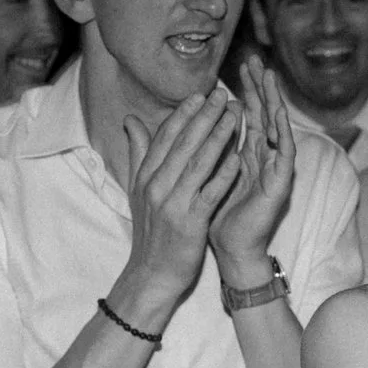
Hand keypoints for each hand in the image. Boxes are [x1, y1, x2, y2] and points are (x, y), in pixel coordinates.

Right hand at [117, 86, 239, 317]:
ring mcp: (173, 204)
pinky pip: (209, 193)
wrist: (151, 273)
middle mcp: (156, 185)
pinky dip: (222, 174)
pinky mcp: (189, 223)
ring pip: (197, 162)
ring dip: (217, 137)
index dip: (183, 114)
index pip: (165, 137)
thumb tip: (131, 120)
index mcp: (145, 176)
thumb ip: (138, 154)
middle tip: (221, 95)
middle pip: (182, 143)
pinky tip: (236, 157)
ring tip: (234, 116)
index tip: (199, 94)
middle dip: (203, 116)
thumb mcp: (138, 190)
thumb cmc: (150, 232)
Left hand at [213, 56, 301, 281]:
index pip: (245, 115)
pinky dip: (280, 134)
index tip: (236, 67)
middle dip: (259, 88)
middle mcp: (262, 158)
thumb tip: (183, 124)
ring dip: (274, 102)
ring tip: (269, 78)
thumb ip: (198, 148)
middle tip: (254, 61)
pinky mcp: (280, 185)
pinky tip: (277, 116)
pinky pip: (282, 154)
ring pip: (276, 128)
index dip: (242, 91)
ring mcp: (273, 170)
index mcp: (244, 154)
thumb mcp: (202, 175)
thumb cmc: (217, 215)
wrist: (231, 250)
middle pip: (262, 115)